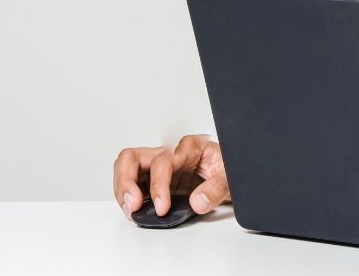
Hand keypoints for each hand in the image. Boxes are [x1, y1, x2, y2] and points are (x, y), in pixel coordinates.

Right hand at [113, 134, 229, 220]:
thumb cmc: (230, 170)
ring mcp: (160, 167)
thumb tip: (197, 201)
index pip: (162, 161)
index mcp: (189, 148)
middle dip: (126, 181)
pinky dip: (127, 197)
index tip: (162, 207)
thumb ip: (216, 188)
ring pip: (126, 168)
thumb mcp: (231, 177)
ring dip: (122, 190)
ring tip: (130, 210)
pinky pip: (132, 184)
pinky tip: (134, 210)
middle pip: (133, 157)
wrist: (235, 176)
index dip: (158, 185)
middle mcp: (170, 154)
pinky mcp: (156, 181)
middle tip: (133, 204)